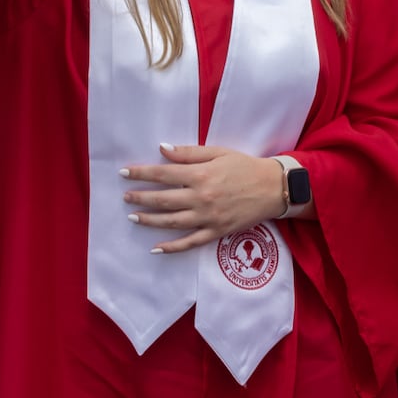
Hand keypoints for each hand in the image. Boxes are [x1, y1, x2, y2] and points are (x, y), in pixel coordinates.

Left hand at [121, 145, 285, 252]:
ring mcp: (207, 218)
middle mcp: (201, 198)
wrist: (273, 188)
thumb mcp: (218, 152)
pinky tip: (156, 248)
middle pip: (163, 200)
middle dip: (140, 198)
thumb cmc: (245, 166)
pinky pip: (190, 243)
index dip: (141, 173)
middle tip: (125, 197)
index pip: (163, 174)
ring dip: (149, 220)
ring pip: (171, 222)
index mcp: (200, 175)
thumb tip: (162, 149)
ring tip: (133, 217)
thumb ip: (189, 153)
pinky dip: (172, 247)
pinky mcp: (216, 232)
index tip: (124, 173)